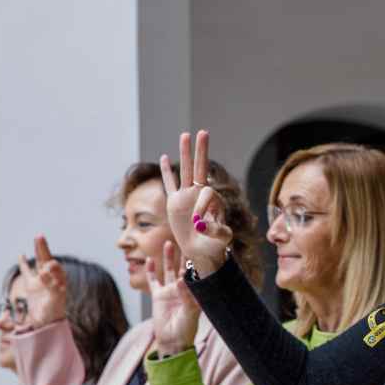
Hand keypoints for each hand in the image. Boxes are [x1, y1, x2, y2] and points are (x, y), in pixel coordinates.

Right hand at [16, 236, 67, 327]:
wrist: (46, 325)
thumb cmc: (53, 313)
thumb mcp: (55, 299)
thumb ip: (53, 284)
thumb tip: (46, 268)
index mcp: (59, 282)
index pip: (56, 269)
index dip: (52, 266)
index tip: (50, 264)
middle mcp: (51, 280)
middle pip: (47, 260)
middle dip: (44, 249)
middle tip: (40, 236)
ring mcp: (41, 282)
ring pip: (39, 263)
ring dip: (38, 251)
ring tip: (37, 238)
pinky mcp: (32, 287)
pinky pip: (27, 272)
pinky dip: (23, 264)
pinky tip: (21, 254)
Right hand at [146, 240, 199, 357]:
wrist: (172, 342)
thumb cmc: (186, 330)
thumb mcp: (189, 313)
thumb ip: (186, 297)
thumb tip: (181, 280)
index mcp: (195, 292)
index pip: (198, 274)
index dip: (200, 262)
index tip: (203, 248)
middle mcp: (183, 289)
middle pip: (184, 267)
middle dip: (185, 254)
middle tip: (187, 238)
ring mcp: (170, 291)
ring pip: (169, 270)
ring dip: (169, 257)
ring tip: (169, 243)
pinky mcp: (158, 296)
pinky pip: (153, 280)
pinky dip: (151, 271)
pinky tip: (150, 260)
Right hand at [160, 131, 230, 277]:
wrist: (201, 252)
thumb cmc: (214, 247)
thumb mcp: (221, 241)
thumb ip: (216, 232)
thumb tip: (201, 225)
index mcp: (214, 201)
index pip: (206, 193)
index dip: (202, 208)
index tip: (199, 226)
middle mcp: (200, 194)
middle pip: (200, 168)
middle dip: (201, 151)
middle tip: (203, 132)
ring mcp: (187, 197)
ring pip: (185, 171)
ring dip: (185, 154)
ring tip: (185, 135)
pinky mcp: (175, 203)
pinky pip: (170, 184)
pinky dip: (166, 172)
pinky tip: (163, 157)